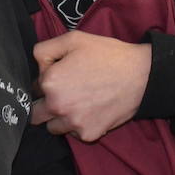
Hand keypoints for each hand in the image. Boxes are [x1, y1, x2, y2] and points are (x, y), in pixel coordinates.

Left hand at [29, 31, 150, 141]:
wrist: (141, 75)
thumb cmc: (107, 55)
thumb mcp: (73, 39)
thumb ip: (44, 50)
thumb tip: (36, 66)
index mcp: (50, 82)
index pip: (34, 88)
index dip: (46, 82)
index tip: (62, 78)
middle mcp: (57, 106)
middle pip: (36, 114)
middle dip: (46, 105)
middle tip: (66, 94)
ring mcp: (73, 123)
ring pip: (53, 127)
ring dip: (60, 118)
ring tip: (79, 103)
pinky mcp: (88, 134)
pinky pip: (74, 134)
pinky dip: (79, 125)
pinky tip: (92, 110)